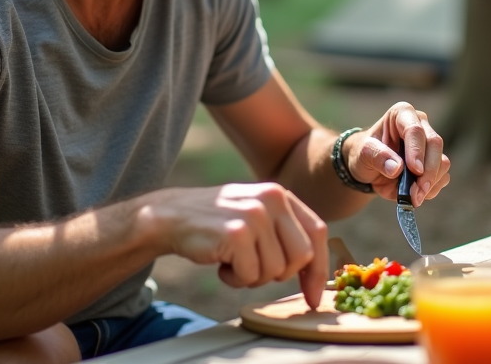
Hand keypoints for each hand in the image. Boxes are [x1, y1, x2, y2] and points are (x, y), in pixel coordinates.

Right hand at [144, 183, 328, 307]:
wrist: (172, 216)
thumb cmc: (218, 222)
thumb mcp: (257, 213)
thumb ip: (285, 230)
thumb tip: (315, 271)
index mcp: (281, 194)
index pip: (317, 232)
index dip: (319, 268)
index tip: (314, 296)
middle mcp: (272, 199)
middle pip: (301, 256)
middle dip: (281, 274)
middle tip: (255, 268)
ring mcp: (254, 215)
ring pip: (275, 270)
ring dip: (253, 276)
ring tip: (232, 260)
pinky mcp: (236, 233)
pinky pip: (250, 275)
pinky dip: (235, 279)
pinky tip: (221, 264)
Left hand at [343, 103, 450, 206]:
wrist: (369, 167)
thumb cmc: (365, 153)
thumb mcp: (363, 153)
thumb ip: (377, 157)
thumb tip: (397, 168)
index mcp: (402, 114)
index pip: (414, 130)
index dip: (417, 151)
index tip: (415, 170)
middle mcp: (421, 126)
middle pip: (434, 145)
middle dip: (428, 172)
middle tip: (416, 193)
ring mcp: (430, 145)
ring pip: (442, 162)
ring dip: (429, 184)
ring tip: (412, 197)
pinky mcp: (435, 163)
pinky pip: (442, 177)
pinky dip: (431, 190)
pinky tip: (415, 195)